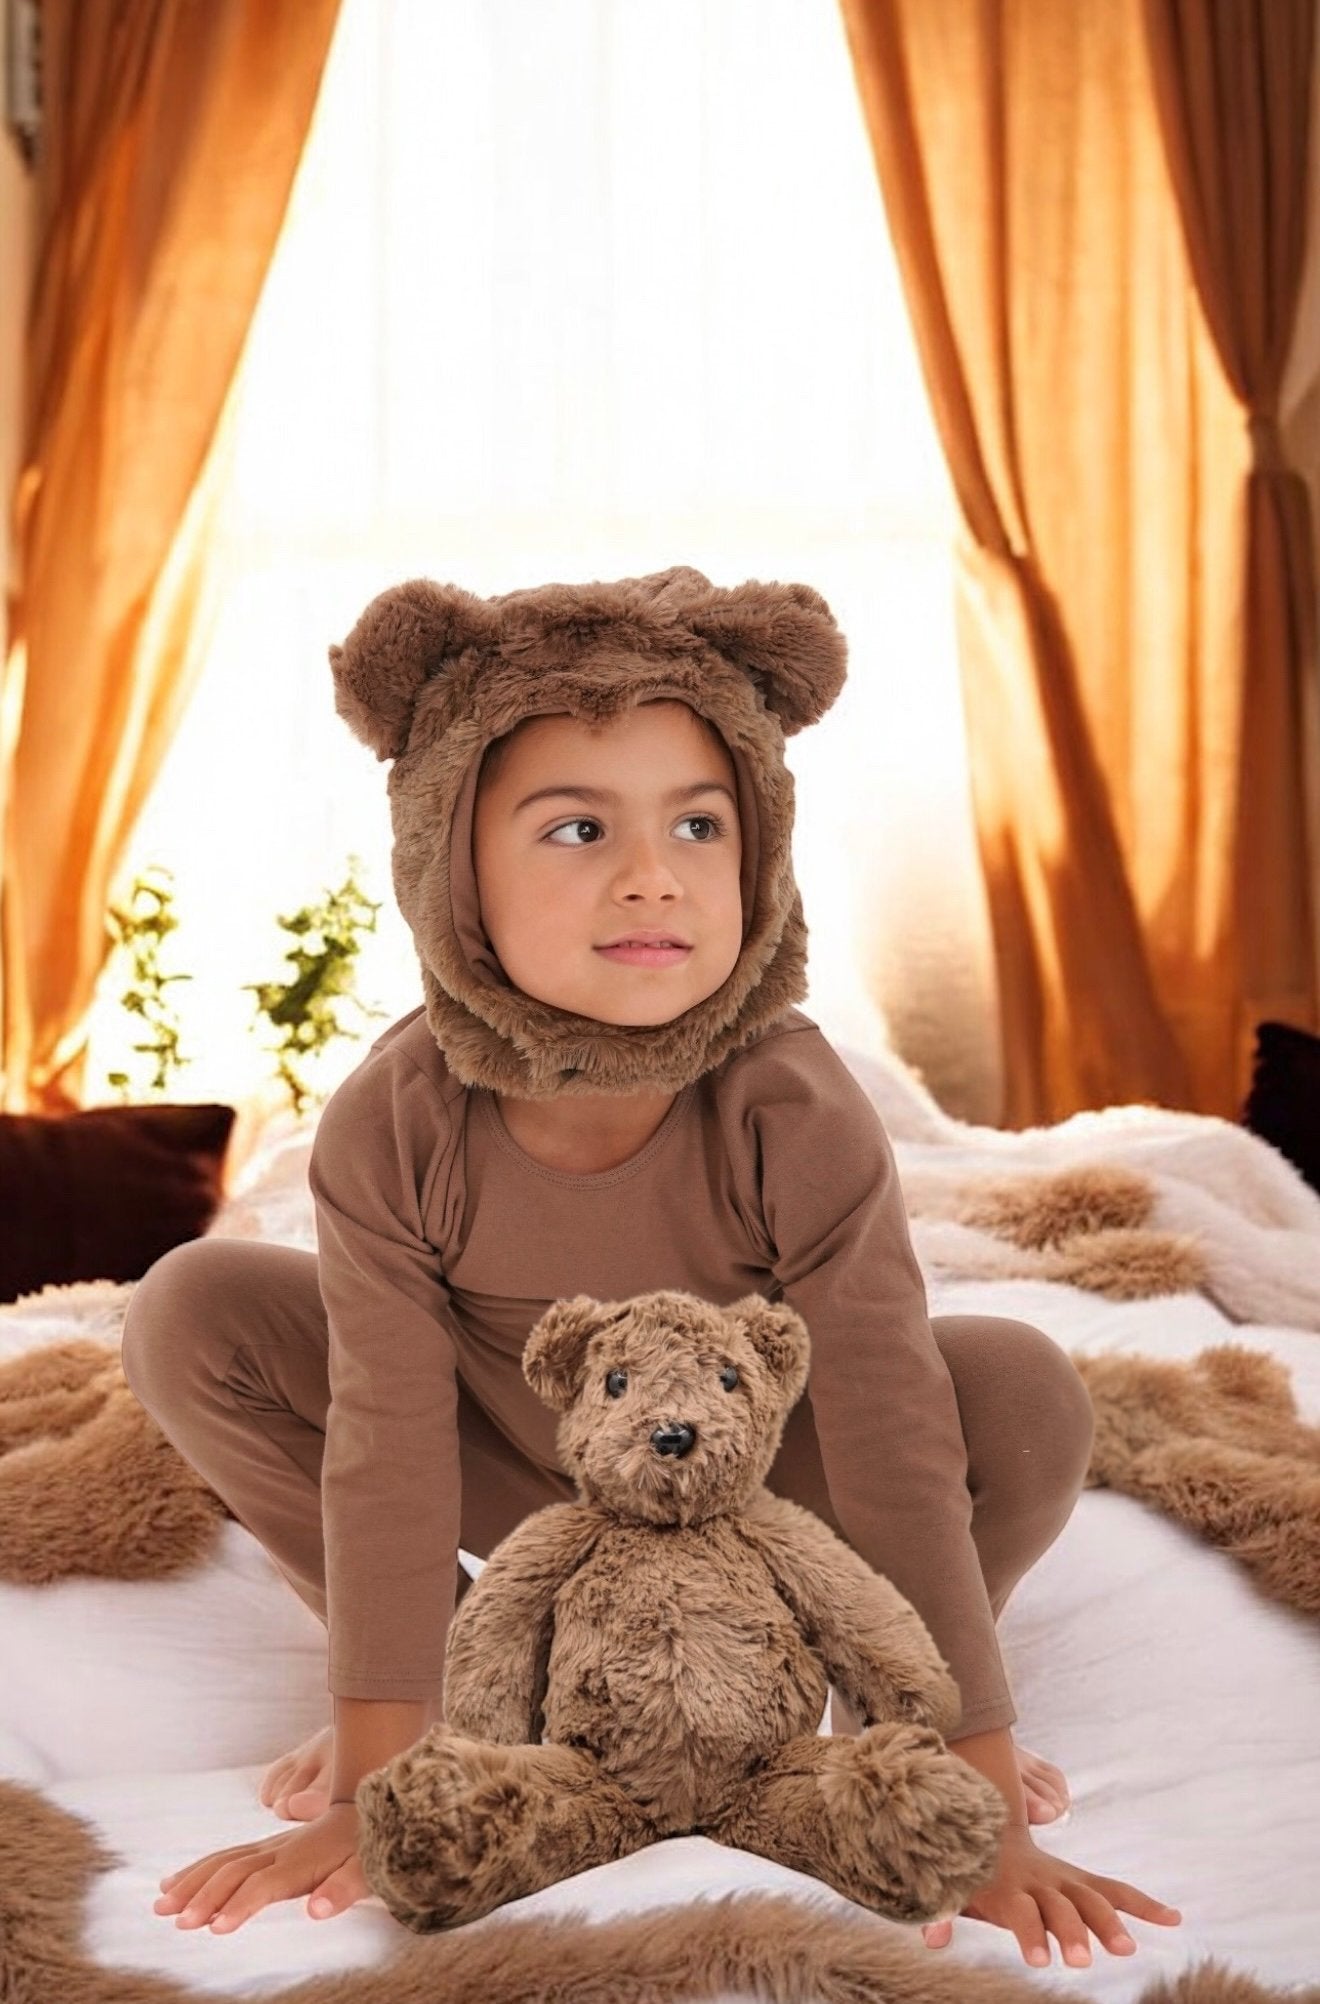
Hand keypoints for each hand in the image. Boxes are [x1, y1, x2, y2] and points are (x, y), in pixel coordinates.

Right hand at [153, 1801, 368, 1932]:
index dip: (239, 1905)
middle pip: (234, 1871)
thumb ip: (343, 1889)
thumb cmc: (368, 1847)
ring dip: (191, 1882)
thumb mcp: (366, 1870)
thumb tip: (317, 1909)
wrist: (367, 1811)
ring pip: (222, 1862)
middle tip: (177, 1922)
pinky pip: (224, 1857)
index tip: (215, 1928)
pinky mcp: (264, 1847)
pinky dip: (196, 1870)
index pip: (264, 1884)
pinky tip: (172, 1883)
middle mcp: (279, 1849)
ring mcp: (269, 1845)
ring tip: (161, 1905)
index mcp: (302, 1860)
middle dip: (204, 1896)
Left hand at [921, 1826, 1181, 1966]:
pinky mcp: (1082, 1880)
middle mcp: (1041, 1882)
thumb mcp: (953, 1888)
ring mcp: (1065, 1879)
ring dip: (1110, 1923)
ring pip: (1092, 1898)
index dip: (1031, 1934)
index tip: (1040, 1961)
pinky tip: (1174, 1919)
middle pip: (1061, 1907)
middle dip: (1073, 1933)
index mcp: (1009, 1887)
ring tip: (1127, 1949)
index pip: (1022, 1912)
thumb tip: (931, 1939)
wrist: (990, 1824)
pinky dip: (1144, 1904)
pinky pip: (1116, 1890)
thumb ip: (942, 1912)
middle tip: (1082, 1961)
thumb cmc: (970, 1869)